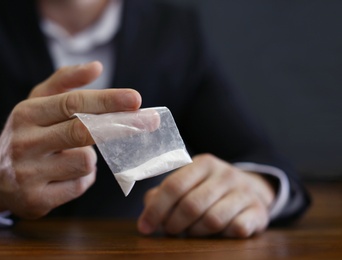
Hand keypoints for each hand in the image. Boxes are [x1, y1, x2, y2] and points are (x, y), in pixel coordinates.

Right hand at [0, 62, 141, 218]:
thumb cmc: (27, 134)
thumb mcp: (38, 103)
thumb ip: (65, 81)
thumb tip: (96, 66)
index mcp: (26, 114)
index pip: (73, 104)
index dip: (107, 100)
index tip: (136, 99)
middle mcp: (24, 143)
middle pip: (83, 132)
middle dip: (121, 126)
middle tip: (148, 121)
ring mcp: (28, 174)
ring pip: (86, 162)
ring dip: (90, 157)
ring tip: (72, 156)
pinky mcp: (36, 200)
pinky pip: (80, 186)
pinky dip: (82, 179)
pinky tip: (65, 176)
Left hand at [137, 154, 275, 237]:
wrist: (250, 189)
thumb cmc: (209, 189)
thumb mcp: (188, 183)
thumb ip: (164, 193)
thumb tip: (148, 208)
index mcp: (203, 163)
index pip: (174, 186)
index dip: (156, 209)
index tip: (144, 227)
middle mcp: (225, 173)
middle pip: (191, 205)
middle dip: (174, 224)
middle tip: (170, 230)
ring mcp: (244, 192)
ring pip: (212, 220)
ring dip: (196, 232)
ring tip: (192, 230)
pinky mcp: (258, 211)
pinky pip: (236, 229)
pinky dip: (223, 236)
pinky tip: (218, 232)